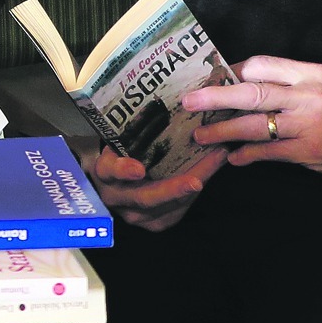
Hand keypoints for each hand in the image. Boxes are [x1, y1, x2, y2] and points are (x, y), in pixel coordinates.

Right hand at [79, 145, 227, 231]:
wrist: (111, 181)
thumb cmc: (120, 153)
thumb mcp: (118, 141)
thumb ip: (132, 131)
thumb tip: (165, 99)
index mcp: (105, 172)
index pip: (110, 171)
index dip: (123, 171)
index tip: (138, 168)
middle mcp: (117, 197)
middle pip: (145, 197)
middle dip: (174, 189)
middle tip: (197, 179)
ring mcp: (135, 215)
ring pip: (168, 206)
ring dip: (195, 185)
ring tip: (216, 162)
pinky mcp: (153, 223)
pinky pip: (177, 211)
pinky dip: (195, 193)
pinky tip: (210, 173)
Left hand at [188, 55, 321, 186]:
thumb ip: (291, 83)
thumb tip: (246, 84)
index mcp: (311, 73)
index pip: (261, 64)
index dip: (232, 72)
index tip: (212, 80)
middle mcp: (307, 94)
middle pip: (251, 91)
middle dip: (215, 97)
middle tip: (189, 102)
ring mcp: (308, 123)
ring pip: (254, 123)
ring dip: (223, 130)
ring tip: (201, 136)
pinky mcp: (309, 150)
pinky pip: (269, 152)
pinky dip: (247, 155)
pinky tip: (233, 159)